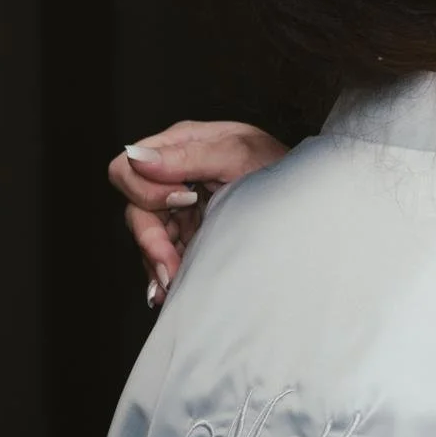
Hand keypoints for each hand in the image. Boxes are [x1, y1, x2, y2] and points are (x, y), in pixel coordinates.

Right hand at [108, 120, 287, 306]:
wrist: (308, 197)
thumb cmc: (280, 165)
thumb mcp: (240, 154)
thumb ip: (190, 156)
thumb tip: (139, 158)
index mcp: (181, 144)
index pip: (127, 167)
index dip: (145, 189)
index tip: (182, 201)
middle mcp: (175, 173)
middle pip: (133, 206)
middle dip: (150, 238)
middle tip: (172, 265)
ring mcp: (181, 204)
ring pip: (147, 235)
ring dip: (156, 261)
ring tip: (172, 286)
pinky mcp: (192, 230)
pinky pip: (165, 252)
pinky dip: (165, 272)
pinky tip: (170, 292)